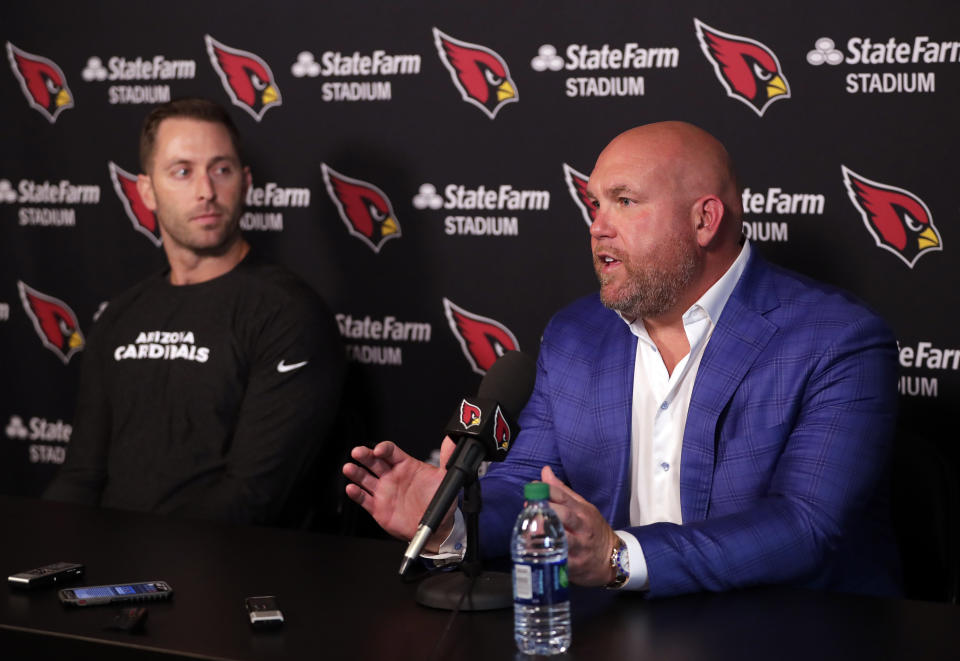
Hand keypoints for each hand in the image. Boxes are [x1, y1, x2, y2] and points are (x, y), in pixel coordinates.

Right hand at [343, 437, 456, 548]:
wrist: (436, 527)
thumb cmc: (438, 501)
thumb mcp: (444, 478)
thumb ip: (447, 458)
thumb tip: (452, 441)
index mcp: (406, 465)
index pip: (390, 451)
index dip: (383, 448)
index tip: (379, 450)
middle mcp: (392, 476)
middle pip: (374, 461)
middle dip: (364, 455)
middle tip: (358, 452)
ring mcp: (384, 491)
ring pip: (365, 478)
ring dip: (356, 472)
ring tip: (349, 468)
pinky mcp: (378, 507)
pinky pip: (364, 498)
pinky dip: (356, 493)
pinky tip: (351, 488)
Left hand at [541, 465, 618, 585]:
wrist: (614, 558)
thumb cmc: (594, 530)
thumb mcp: (583, 507)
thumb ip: (562, 491)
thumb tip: (545, 472)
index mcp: (583, 511)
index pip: (564, 496)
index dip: (546, 490)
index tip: (533, 487)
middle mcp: (582, 528)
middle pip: (563, 515)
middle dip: (545, 511)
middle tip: (529, 509)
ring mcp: (579, 547)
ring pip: (561, 538)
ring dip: (543, 534)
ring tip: (527, 530)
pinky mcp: (575, 565)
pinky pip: (559, 560)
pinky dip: (546, 556)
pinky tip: (533, 551)